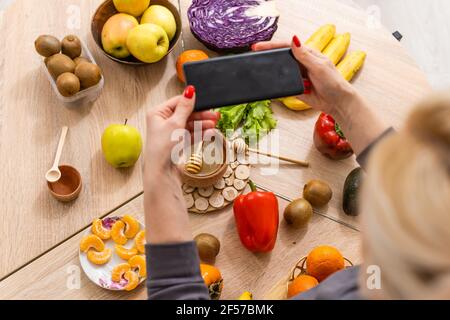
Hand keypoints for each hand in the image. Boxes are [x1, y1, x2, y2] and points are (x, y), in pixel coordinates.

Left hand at [144, 86, 219, 243]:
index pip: (178, 102)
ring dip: (202, 125)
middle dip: (201, 115)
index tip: (207, 101)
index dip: (193, 102)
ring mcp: (170, 134)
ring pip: (190, 125)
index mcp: (157, 113)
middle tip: (216, 115)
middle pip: (186, 114)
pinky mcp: (177, 144)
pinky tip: (210, 134)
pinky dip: (199, 134)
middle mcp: (162, 122)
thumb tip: (190, 90)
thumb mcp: (176, 124)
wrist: (162, 173)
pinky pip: (190, 135)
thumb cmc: (164, 147)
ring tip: (215, 125)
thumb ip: (185, 107)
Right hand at [253, 36, 388, 154]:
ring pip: (281, 72)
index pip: (287, 46)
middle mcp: (301, 64)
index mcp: (307, 54)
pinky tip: (268, 83)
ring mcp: (297, 76)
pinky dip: (276, 85)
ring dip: (272, 71)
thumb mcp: (319, 66)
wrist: (337, 102)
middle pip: (282, 58)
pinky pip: (283, 86)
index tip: (259, 47)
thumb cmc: (333, 82)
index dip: (272, 46)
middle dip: (269, 57)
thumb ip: (304, 55)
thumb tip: (294, 40)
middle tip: (254, 56)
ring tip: (259, 69)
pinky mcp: (295, 88)